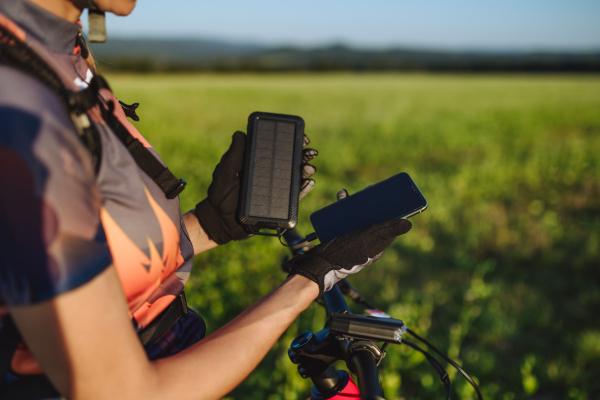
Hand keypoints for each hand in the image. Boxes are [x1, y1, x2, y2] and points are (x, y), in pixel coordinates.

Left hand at [195, 131, 317, 244]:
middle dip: (303, 155)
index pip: (276, 150)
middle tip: (310, 152)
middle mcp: (267, 176)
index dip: (290, 142)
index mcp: (256, 164)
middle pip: (289, 162)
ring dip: (305, 171)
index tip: (300, 137)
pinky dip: (303, 189)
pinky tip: (309, 182)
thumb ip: (234, 154)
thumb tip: (240, 133)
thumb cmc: (220, 196)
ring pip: (294, 178)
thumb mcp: (226, 172)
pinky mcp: (277, 205)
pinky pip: (293, 197)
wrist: (221, 222)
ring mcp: (273, 191)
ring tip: (309, 168)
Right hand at [283, 189, 411, 293]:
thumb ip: (388, 231)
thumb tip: (408, 223)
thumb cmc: (346, 254)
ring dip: (354, 206)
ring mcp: (351, 242)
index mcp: (376, 246)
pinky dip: (341, 212)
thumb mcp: (370, 240)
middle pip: (371, 220)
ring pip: (355, 220)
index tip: (390, 197)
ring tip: (348, 195)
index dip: (390, 211)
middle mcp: (365, 244)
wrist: (319, 264)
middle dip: (370, 205)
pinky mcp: (337, 239)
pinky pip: (341, 222)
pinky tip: (339, 203)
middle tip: (368, 191)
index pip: (387, 225)